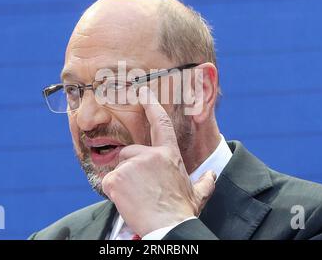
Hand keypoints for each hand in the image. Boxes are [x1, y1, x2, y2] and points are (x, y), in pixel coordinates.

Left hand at [101, 86, 215, 235]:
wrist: (169, 228)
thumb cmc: (181, 212)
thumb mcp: (197, 194)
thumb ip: (205, 182)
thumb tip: (212, 175)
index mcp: (169, 155)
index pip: (160, 123)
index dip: (151, 106)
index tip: (142, 92)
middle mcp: (150, 155)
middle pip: (129, 152)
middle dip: (130, 168)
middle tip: (139, 189)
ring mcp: (133, 165)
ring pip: (119, 168)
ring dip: (123, 182)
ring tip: (136, 198)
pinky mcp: (117, 178)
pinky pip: (109, 182)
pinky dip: (114, 192)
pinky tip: (126, 201)